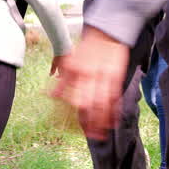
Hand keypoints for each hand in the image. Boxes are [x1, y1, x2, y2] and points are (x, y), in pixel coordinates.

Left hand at [50, 26, 128, 140]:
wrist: (106, 33)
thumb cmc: (87, 49)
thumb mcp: (70, 62)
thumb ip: (63, 81)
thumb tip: (51, 96)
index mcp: (79, 72)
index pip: (76, 97)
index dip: (74, 112)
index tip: (72, 125)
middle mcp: (92, 76)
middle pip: (91, 103)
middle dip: (90, 121)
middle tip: (88, 135)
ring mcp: (107, 77)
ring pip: (104, 103)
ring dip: (102, 120)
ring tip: (100, 135)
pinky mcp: (118, 76)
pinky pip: (116, 97)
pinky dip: (114, 111)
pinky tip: (113, 122)